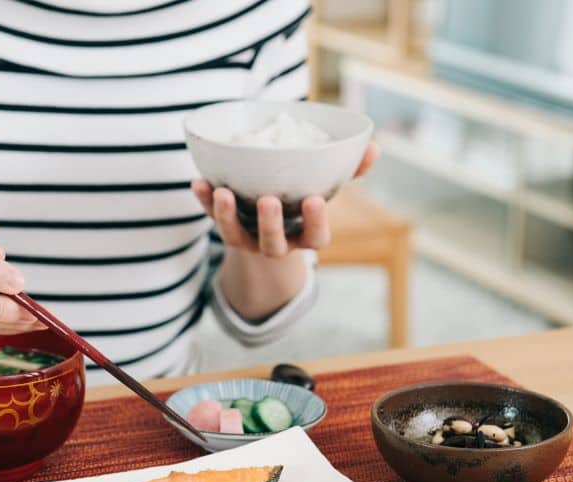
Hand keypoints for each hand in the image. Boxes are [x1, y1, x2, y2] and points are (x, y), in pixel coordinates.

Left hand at [192, 142, 379, 257]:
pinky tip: (199, 181)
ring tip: (224, 193)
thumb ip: (349, 171)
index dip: (316, 223)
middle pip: (273, 243)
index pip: (316, 238)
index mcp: (306, 235)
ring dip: (228, 217)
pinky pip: (212, 218)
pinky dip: (204, 201)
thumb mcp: (327, 187)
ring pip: (236, 236)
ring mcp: (248, 239)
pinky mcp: (225, 227)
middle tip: (269, 200)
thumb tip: (373, 147)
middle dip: (270, 224)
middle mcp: (276, 243)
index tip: (314, 200)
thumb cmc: (304, 199)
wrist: (268, 225)